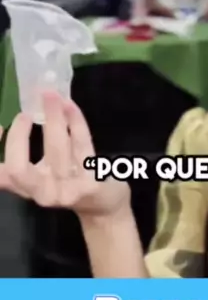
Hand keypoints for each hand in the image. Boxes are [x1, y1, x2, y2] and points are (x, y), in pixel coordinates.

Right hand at [0, 92, 130, 219]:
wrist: (104, 204)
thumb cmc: (69, 182)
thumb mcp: (40, 176)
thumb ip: (21, 161)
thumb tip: (6, 126)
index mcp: (27, 188)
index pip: (2, 175)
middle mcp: (42, 193)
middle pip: (19, 169)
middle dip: (19, 137)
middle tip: (25, 113)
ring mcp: (66, 190)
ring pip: (56, 148)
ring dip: (53, 117)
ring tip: (51, 95)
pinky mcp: (90, 182)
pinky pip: (81, 145)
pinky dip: (75, 121)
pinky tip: (70, 105)